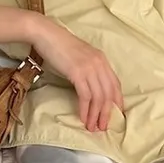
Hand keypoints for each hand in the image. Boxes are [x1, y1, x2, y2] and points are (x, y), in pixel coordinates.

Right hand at [30, 18, 124, 132]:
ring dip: (96, 115)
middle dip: (107, 113)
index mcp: (102, 59)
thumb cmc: (59, 46)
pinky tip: (83, 118)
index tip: (116, 115)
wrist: (46, 34)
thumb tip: (90, 87)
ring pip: (99, 97)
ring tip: (93, 127)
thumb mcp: (80, 57)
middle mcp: (99, 64)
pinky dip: (86, 110)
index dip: (117, 101)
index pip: (115, 84)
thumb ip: (89, 69)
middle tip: (103, 127)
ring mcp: (89, 68)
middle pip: (109, 94)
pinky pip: (86, 96)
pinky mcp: (78, 73)